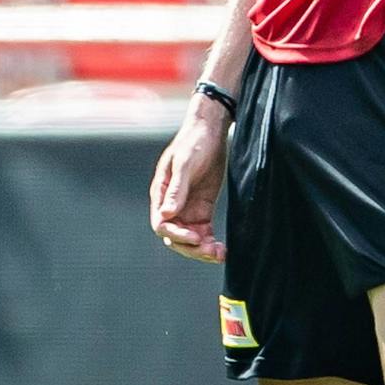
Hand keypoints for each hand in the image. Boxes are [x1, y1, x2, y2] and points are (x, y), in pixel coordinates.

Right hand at [149, 101, 228, 262]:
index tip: (195, 237)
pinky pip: (203, 234)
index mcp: (161, 193)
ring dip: (202, 250)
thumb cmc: (194, 142)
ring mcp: (187, 209)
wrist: (211, 130)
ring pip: (190, 240)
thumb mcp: (185, 163)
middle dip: (192, 248)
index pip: (161, 224)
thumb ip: (177, 189)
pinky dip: (210, 244)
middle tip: (212, 252)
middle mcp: (172, 205)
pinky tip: (223, 250)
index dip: (176, 234)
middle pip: (175, 237)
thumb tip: (166, 214)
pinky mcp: (202, 210)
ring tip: (220, 254)